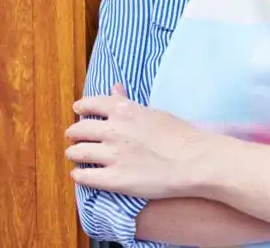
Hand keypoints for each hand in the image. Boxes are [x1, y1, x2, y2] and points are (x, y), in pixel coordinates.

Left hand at [65, 84, 209, 198]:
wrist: (195, 161)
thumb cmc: (182, 135)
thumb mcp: (156, 112)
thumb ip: (129, 103)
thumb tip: (114, 89)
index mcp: (125, 110)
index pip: (90, 104)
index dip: (81, 108)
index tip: (78, 111)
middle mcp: (114, 131)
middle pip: (78, 130)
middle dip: (74, 133)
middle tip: (75, 137)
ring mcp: (112, 155)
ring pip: (76, 153)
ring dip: (74, 153)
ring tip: (76, 156)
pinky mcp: (114, 179)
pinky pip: (83, 177)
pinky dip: (79, 175)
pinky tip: (80, 174)